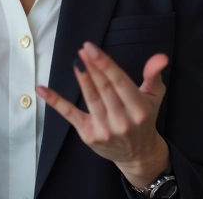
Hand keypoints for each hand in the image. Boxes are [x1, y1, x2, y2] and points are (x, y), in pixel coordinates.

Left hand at [36, 42, 170, 186]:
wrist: (137, 154)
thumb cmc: (144, 118)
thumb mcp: (154, 96)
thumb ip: (154, 75)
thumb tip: (160, 57)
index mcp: (139, 109)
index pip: (120, 82)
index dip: (105, 64)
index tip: (92, 48)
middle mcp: (122, 121)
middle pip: (104, 89)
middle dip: (92, 68)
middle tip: (82, 50)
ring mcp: (104, 130)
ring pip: (91, 100)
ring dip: (82, 80)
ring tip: (77, 62)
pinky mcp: (89, 135)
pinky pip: (70, 115)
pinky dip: (55, 101)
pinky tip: (42, 89)